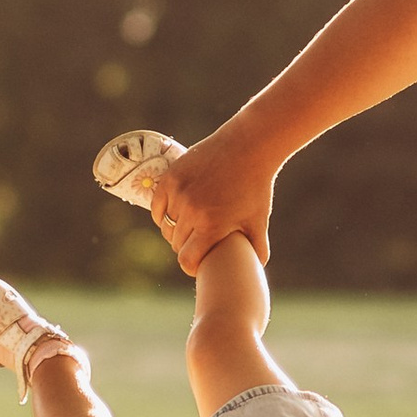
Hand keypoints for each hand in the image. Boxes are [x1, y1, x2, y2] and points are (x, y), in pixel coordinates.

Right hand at [150, 120, 276, 272]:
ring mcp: (179, 192)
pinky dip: (162, 213)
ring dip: (175, 230)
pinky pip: (157, 206)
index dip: (191, 266)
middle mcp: (191, 210)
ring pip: (166, 226)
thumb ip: (258, 250)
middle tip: (197, 244)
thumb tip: (254, 270)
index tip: (198, 264)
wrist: (248, 146)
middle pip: (177, 243)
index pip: (186, 260)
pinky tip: (172, 215)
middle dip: (186, 247)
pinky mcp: (170, 177)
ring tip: (187, 229)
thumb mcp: (259, 221)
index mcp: (211, 225)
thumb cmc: (256, 187)